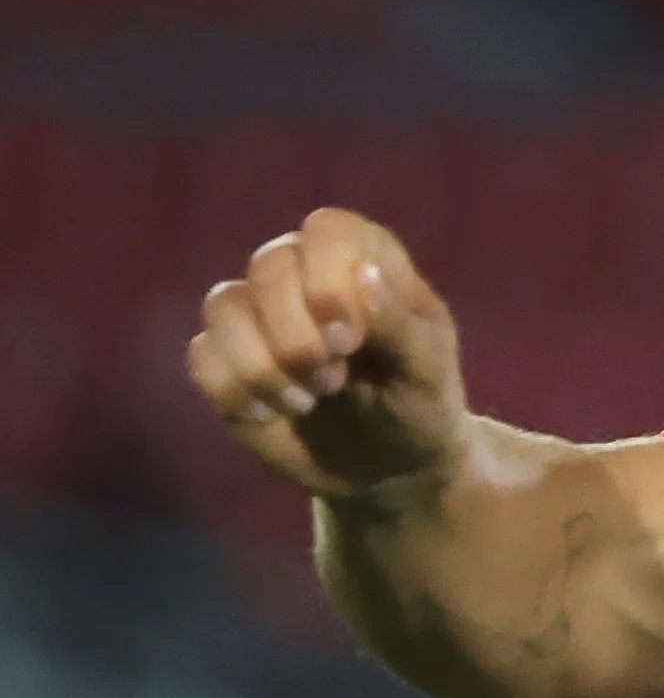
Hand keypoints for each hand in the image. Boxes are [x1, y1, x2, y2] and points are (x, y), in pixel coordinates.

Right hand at [187, 207, 471, 500]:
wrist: (388, 468)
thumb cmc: (419, 406)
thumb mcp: (428, 373)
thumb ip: (400, 324)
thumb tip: (363, 274)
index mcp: (365, 259)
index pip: (328, 230)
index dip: (328, 278)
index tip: (349, 337)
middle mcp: (304, 273)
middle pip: (269, 266)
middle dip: (298, 336)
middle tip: (334, 379)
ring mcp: (259, 313)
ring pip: (224, 306)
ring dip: (265, 366)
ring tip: (310, 399)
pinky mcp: (226, 356)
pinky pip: (202, 355)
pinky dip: (237, 392)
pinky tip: (271, 413)